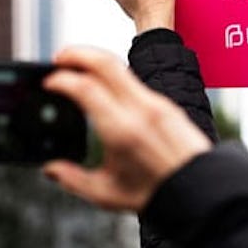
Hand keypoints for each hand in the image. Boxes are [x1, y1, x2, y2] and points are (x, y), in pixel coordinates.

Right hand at [42, 47, 211, 211]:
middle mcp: (141, 110)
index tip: (48, 82)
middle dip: (77, 54)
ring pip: (123, 68)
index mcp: (122, 130)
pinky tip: (104, 87)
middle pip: (106, 63)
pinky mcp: (167, 105)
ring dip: (97, 62)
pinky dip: (114, 77)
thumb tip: (50, 169)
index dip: (62, 79)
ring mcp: (157, 104)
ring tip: (77, 69)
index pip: (87, 88)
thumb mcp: (107, 193)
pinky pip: (136, 82)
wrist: (200, 188)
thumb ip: (73, 180)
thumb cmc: (155, 194)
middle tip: (58, 57)